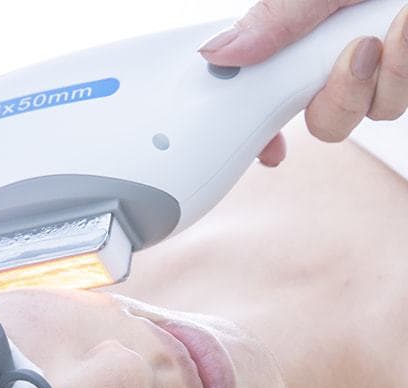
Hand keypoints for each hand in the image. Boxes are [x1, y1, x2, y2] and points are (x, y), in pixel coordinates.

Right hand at [198, 1, 407, 165]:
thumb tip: (219, 52)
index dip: (265, 131)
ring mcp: (386, 59)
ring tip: (397, 24)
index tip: (271, 149)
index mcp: (304, 35)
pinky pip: (406, 93)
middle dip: (340, 100)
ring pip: (377, 110)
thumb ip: (276, 16)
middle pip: (328, 120)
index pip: (272, 95)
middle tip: (356, 53)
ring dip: (388, 77)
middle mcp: (343, 50)